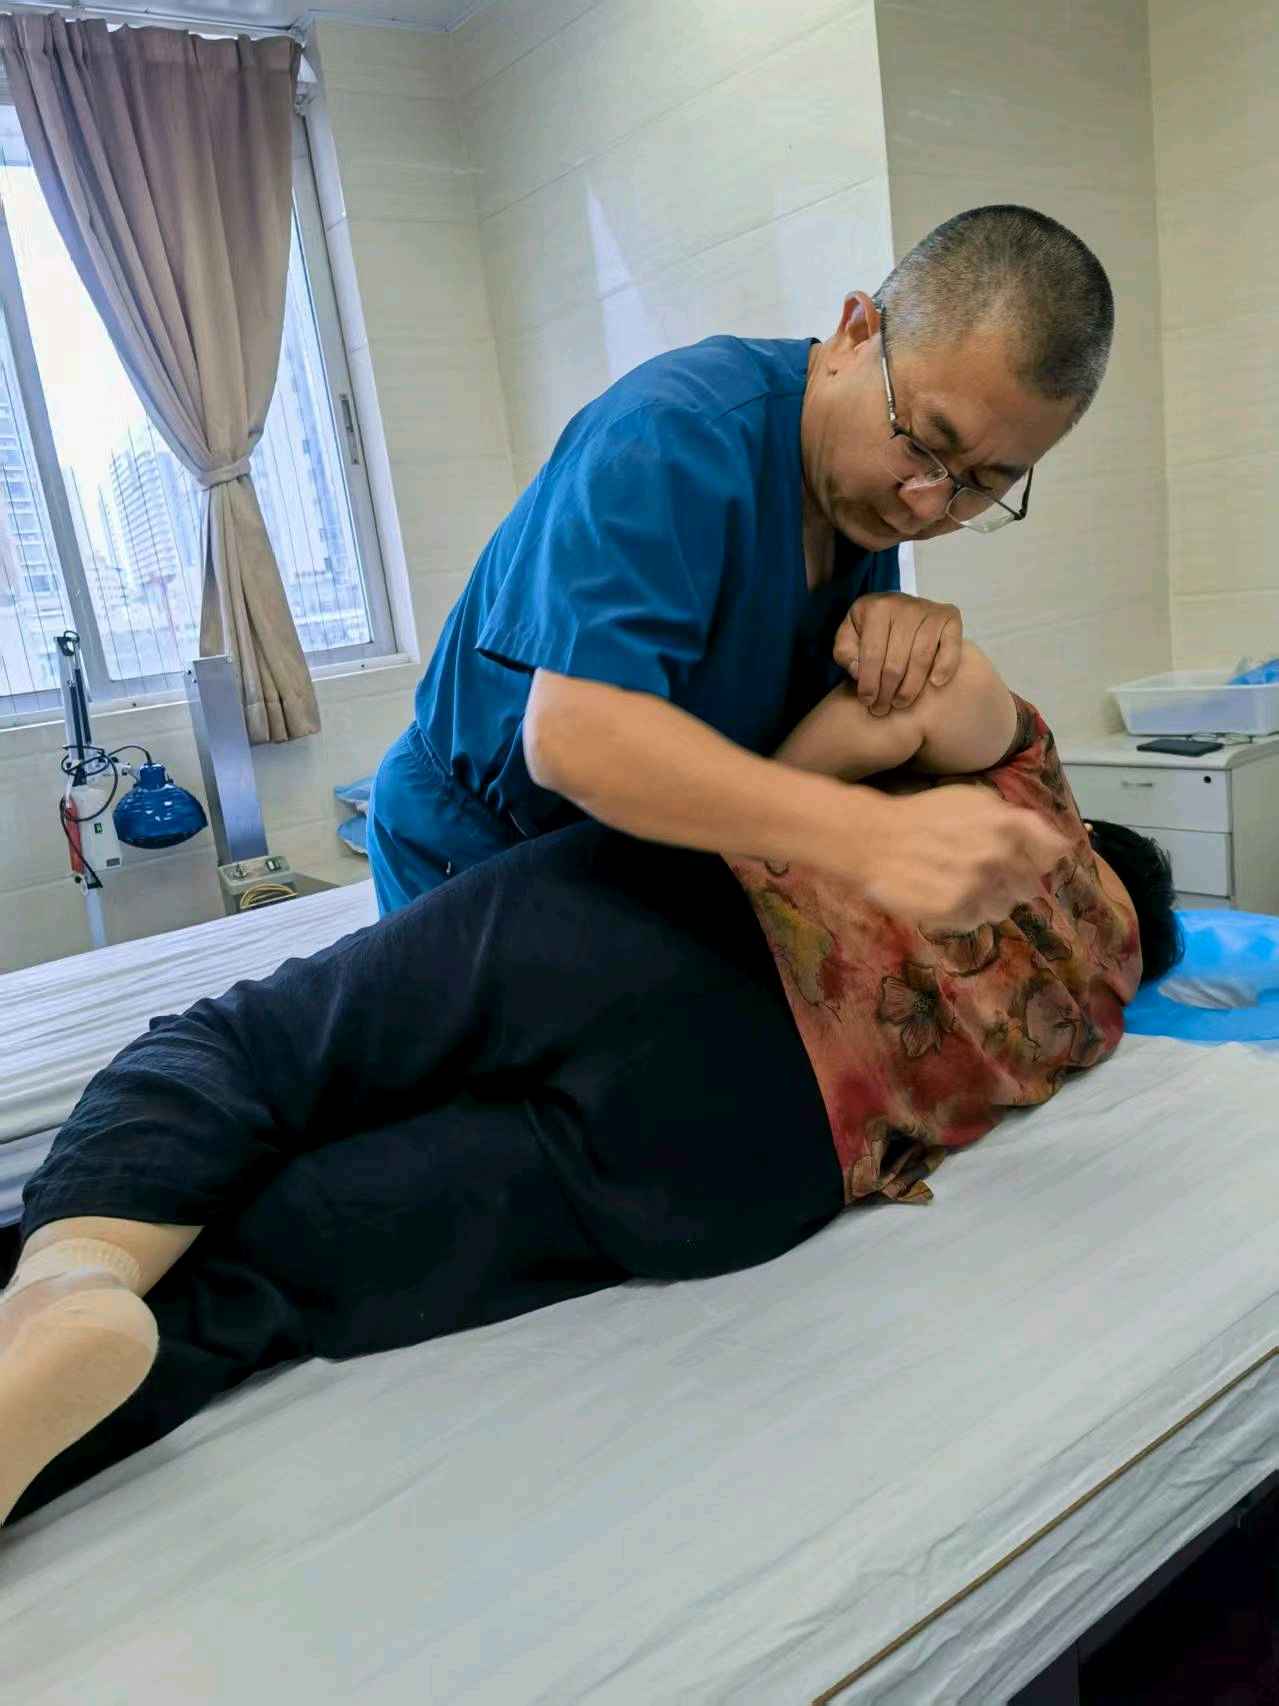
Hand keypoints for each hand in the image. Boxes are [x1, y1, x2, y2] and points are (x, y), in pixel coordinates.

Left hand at [834, 592, 962, 716]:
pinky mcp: (950, 616)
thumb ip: (845, 653)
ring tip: (900, 703)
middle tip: (881, 709)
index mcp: (876, 607)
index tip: (867, 701)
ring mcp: (929, 610)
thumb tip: (858, 671)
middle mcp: (905, 605)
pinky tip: (935, 684)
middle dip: (887, 691)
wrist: (895, 607)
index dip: (869, 683)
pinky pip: (950, 647)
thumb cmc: (870, 628)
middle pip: (896, 661)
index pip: (872, 654)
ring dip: (910, 688)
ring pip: (921, 658)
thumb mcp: (848, 636)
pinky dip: (945, 667)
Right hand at [838, 785, 1071, 930]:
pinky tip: (944, 893)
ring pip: (1005, 907)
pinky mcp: (957, 911)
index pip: (1053, 853)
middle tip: (977, 869)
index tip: (1023, 858)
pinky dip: (966, 913)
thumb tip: (1060, 848)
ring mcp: (978, 886)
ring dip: (988, 899)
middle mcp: (999, 856)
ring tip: (958, 882)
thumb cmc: (925, 815)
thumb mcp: (976, 800)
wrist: (874, 839)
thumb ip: (1019, 821)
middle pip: (1030, 885)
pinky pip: (978, 921)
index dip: (1040, 856)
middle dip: (1011, 879)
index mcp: (1009, 825)